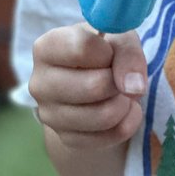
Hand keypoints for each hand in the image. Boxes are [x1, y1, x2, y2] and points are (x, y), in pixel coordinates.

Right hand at [29, 22, 147, 151]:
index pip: (82, 48)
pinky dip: (128, 121)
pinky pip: (110, 135)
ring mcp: (50, 115)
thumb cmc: (102, 50)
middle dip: (119, 81)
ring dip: (125, 102)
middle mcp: (40, 83)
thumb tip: (134, 88)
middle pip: (95, 86)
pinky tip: (123, 109)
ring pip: (104, 115)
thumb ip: (127, 53)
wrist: (92, 82)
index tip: (109, 53)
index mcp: (46, 48)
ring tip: (122, 92)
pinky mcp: (66, 138)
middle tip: (119, 76)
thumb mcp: (118, 37)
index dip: (108, 51)